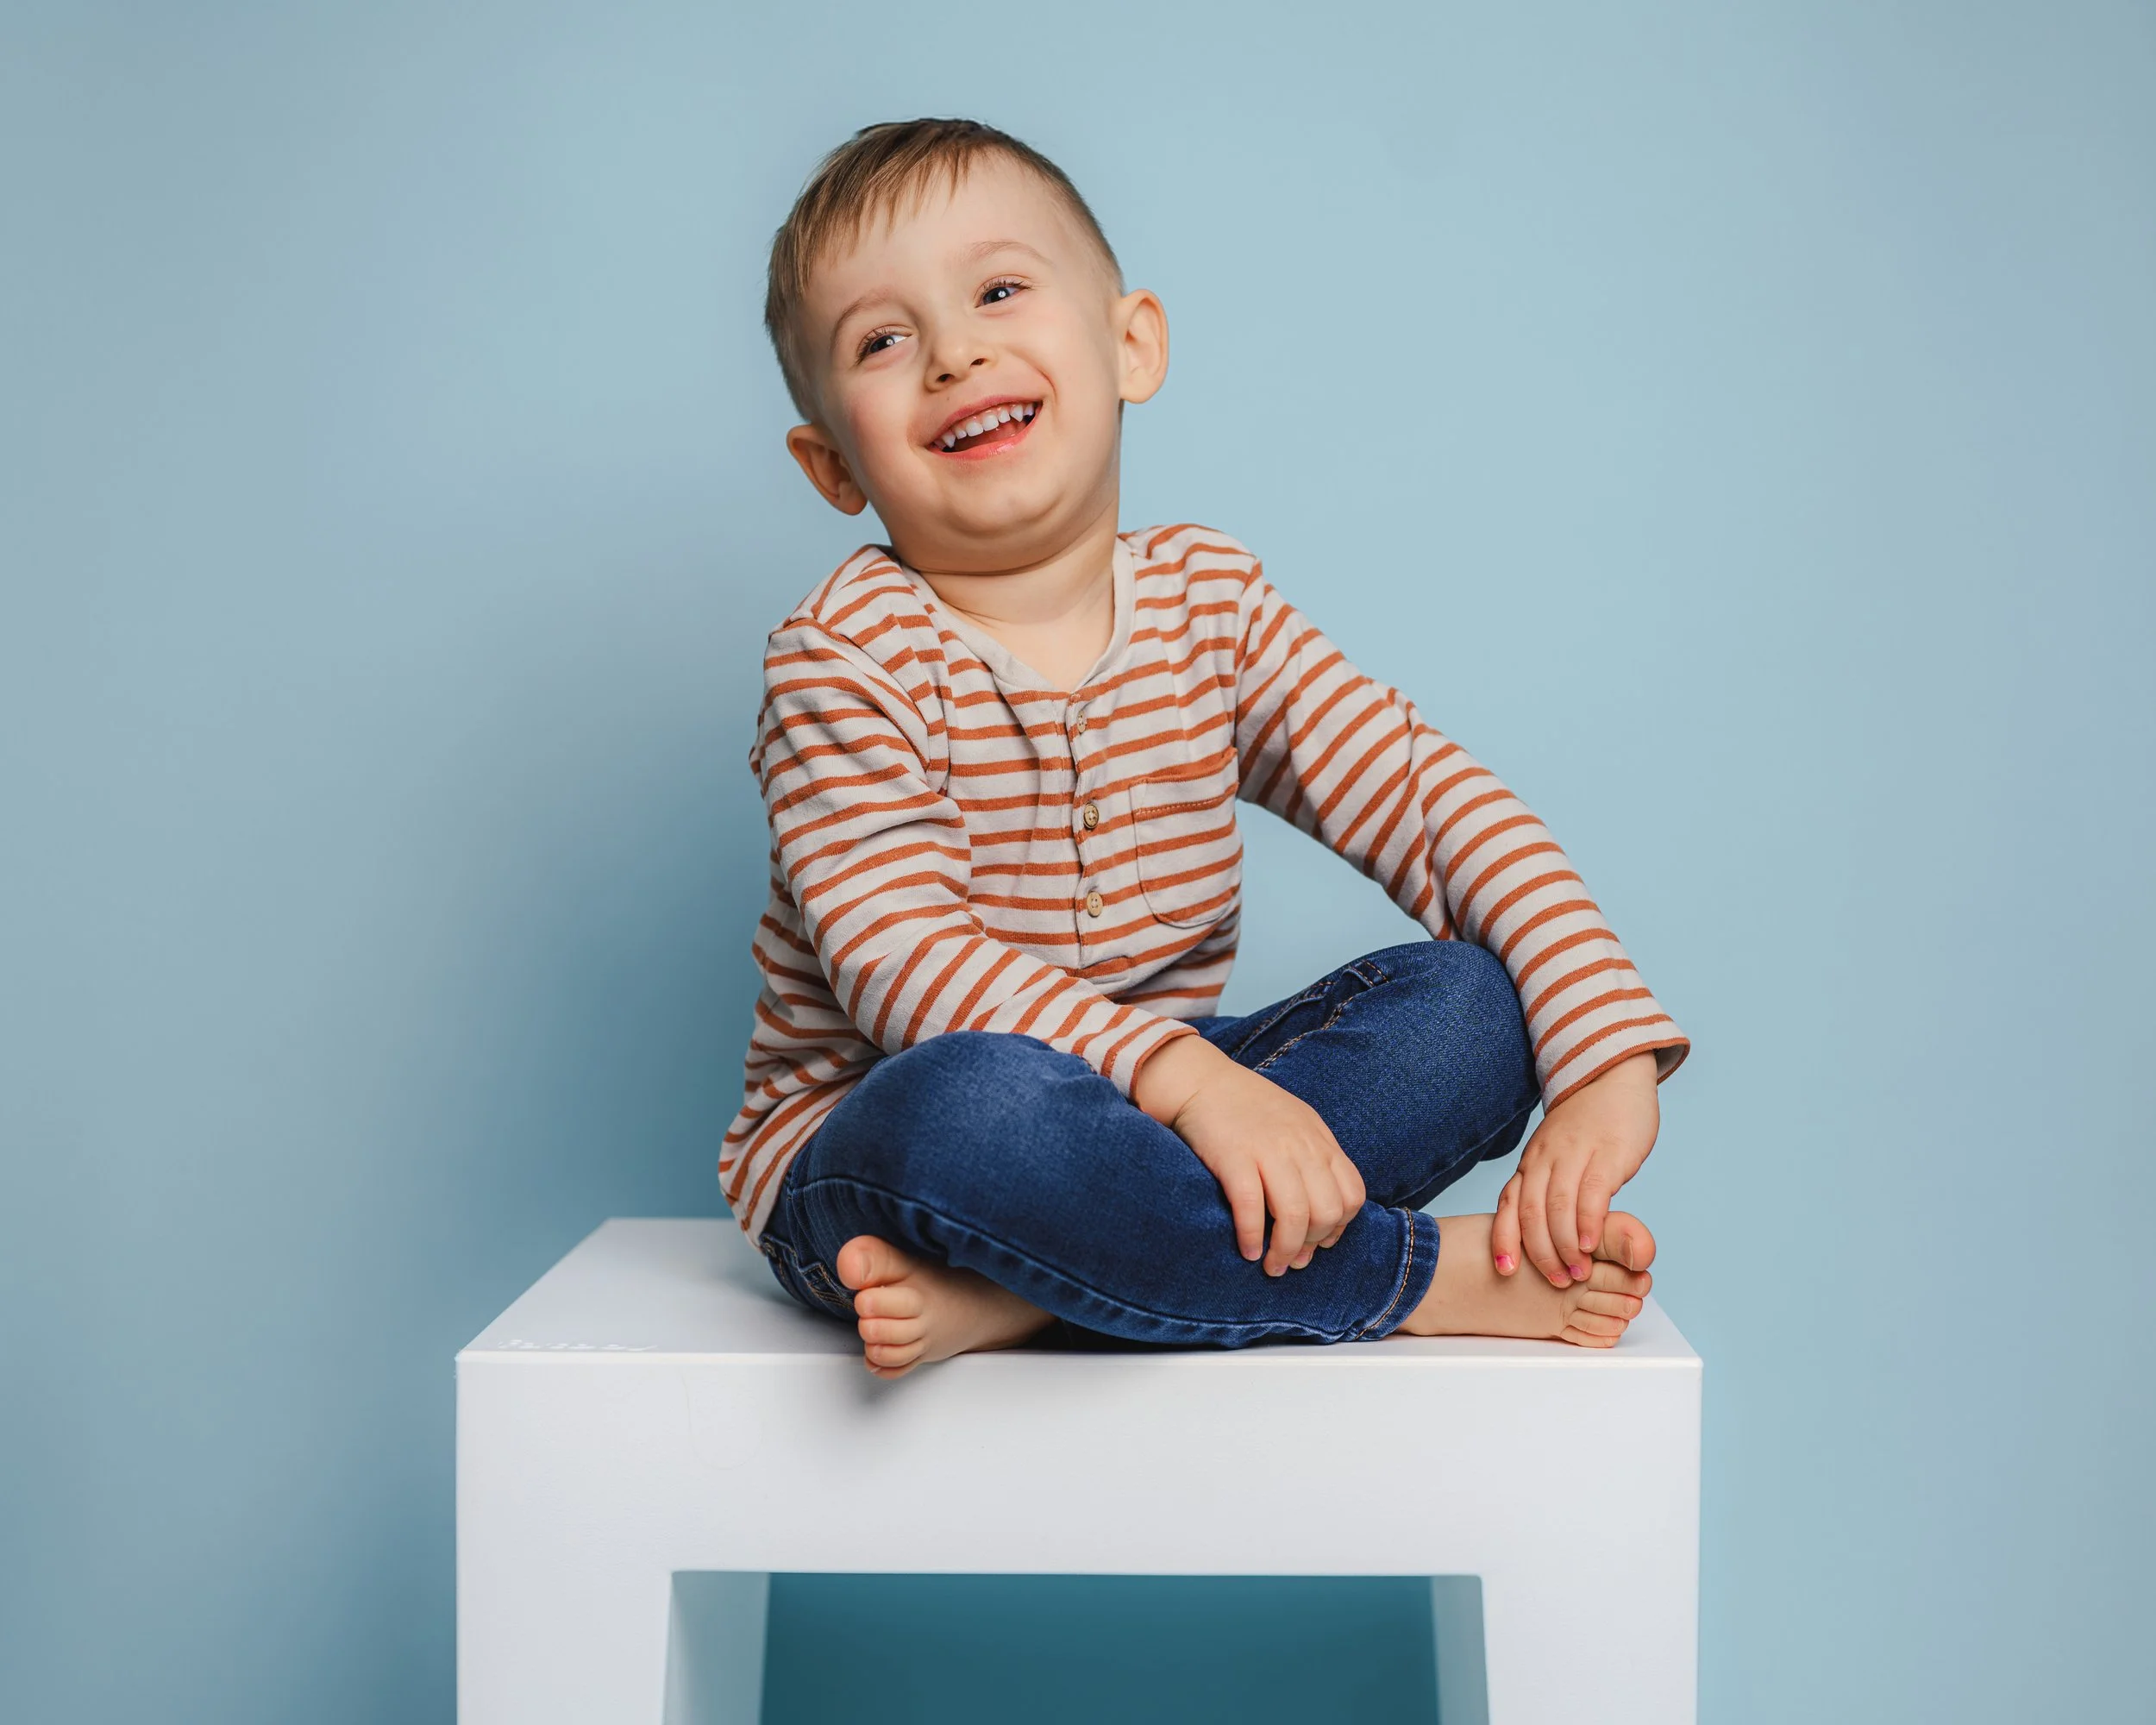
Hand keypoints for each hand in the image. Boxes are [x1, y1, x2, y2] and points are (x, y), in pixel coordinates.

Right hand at [1133, 1035, 1367, 1276]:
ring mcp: (1268, 1150)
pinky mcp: (1233, 1157)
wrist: (1201, 1080)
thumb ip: (1314, 1161)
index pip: (1352, 1194)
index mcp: (1319, 1139)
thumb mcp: (1296, 1124)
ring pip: (1295, 1215)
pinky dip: (1252, 1236)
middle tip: (1292, 1259)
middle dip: (1312, 1244)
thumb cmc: (1247, 1108)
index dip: (1339, 1227)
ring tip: (1272, 1265)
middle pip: (1328, 1210)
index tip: (1317, 1241)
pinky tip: (1248, 1250)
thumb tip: (1322, 1218)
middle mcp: (1300, 1145)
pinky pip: (1251, 1207)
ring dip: (1284, 1251)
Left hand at [1493, 1051, 1659, 1285]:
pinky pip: (1590, 1191)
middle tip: (1555, 1282)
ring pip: (1557, 1207)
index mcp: (1531, 1162)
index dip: (1503, 1239)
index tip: (1505, 1272)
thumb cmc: (1586, 1125)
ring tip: (1576, 1274)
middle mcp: (1545, 1158)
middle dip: (1539, 1253)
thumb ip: (1550, 1188)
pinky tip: (1591, 1245)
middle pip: (1529, 1212)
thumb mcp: (1558, 1155)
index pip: (1508, 1204)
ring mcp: (1574, 1154)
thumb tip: (1548, 1235)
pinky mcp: (1606, 1152)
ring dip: (1564, 1246)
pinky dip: (1587, 1222)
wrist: (1611, 1074)